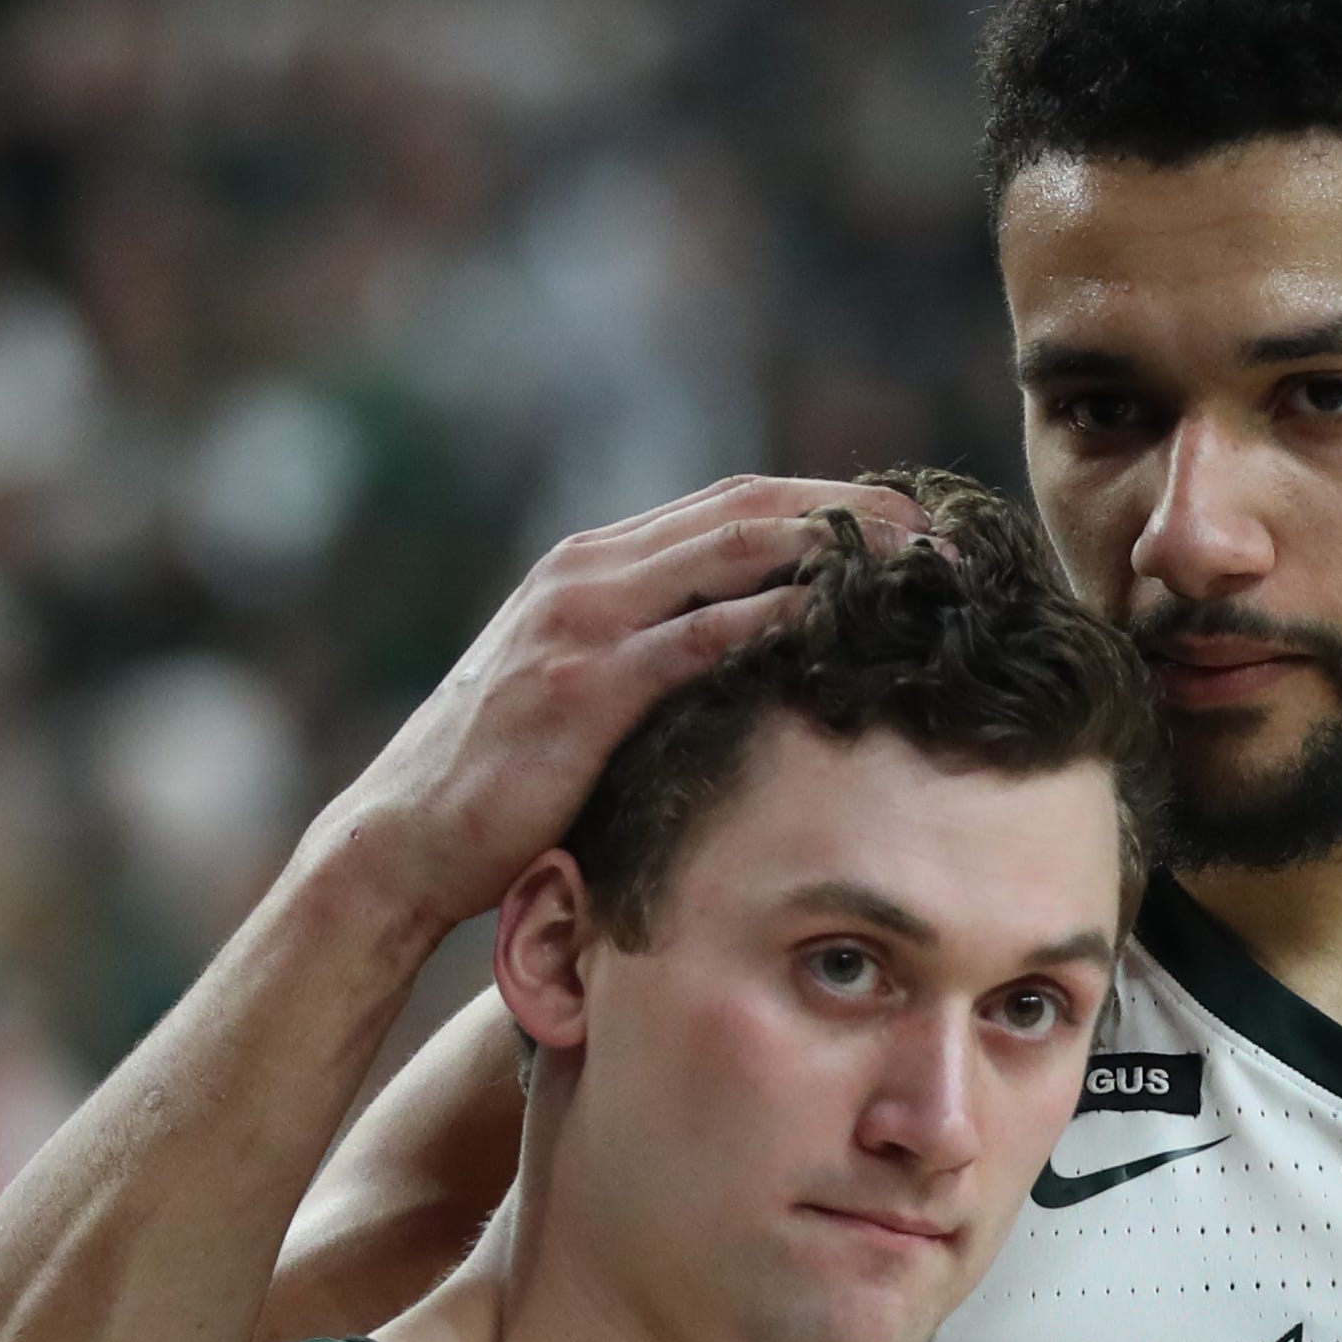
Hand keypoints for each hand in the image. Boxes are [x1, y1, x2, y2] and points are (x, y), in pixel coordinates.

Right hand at [286, 473, 934, 952]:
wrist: (404, 839)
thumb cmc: (501, 784)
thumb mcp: (584, 697)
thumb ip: (652, 662)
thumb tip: (753, 671)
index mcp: (593, 567)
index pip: (730, 505)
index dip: (824, 502)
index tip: (906, 519)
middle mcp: (588, 574)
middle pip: (745, 509)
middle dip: (847, 509)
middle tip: (937, 527)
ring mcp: (581, 623)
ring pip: (729, 552)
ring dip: (829, 549)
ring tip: (914, 562)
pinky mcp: (583, 687)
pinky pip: (695, 637)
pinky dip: (769, 619)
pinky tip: (835, 621)